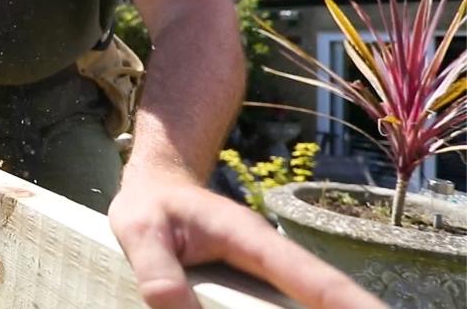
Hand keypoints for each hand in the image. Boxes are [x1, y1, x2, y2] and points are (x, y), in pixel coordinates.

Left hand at [108, 165, 382, 308]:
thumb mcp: (140, 233)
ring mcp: (265, 277)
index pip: (307, 276)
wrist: (155, 188)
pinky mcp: (255, 291)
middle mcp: (268, 260)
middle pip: (321, 297)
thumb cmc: (150, 207)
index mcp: (249, 238)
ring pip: (303, 306)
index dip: (346, 301)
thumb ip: (159, 274)